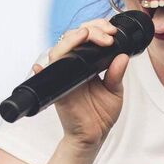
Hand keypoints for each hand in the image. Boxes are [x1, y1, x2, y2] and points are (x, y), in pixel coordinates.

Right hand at [34, 18, 130, 148]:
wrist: (94, 135)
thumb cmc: (102, 114)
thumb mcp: (115, 91)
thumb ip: (116, 74)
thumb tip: (122, 56)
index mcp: (88, 63)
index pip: (88, 37)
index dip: (98, 28)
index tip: (112, 32)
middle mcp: (74, 66)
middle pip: (73, 37)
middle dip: (90, 29)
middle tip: (106, 35)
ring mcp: (64, 75)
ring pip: (59, 50)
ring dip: (72, 39)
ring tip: (86, 36)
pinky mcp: (58, 88)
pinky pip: (46, 75)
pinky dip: (42, 69)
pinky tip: (42, 65)